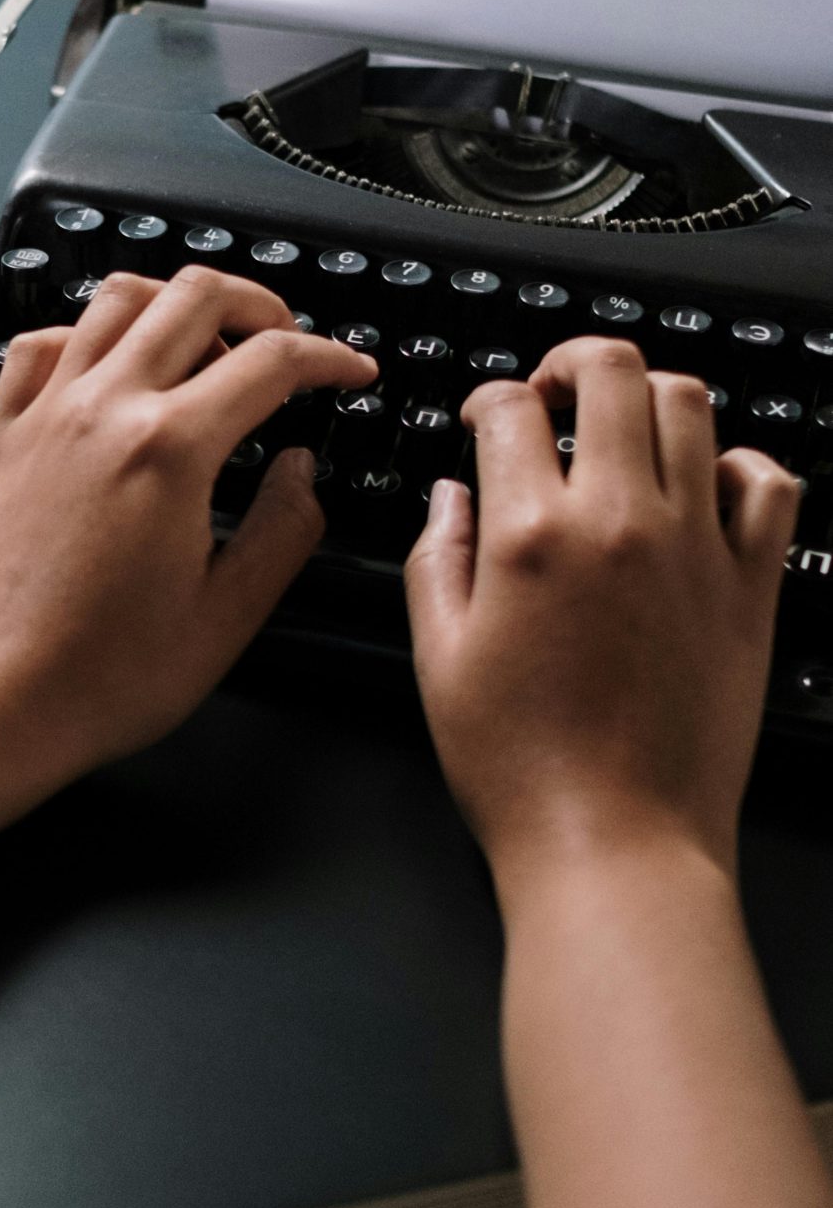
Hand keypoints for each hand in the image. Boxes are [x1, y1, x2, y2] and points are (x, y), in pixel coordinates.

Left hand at [0, 266, 375, 792]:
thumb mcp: (228, 615)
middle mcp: (105, 409)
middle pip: (194, 295)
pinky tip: (114, 367)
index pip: (271, 363)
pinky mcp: (7, 436)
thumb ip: (282, 529)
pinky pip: (43, 344)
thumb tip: (302, 470)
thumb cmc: (106, 674)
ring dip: (176, 303)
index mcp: (170, 449)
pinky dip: (87, 333)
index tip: (351, 373)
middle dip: (261, 305)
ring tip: (209, 345)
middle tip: (289, 343)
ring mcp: (48, 414)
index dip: (329, 357)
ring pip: (117, 299)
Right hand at [405, 336, 799, 894]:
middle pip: (614, 370)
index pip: (511, 409)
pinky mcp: (750, 588)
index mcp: (531, 537)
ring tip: (625, 428)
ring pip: (692, 404)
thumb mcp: (440, 658)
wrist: (616, 844)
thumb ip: (438, 558)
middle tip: (556, 393)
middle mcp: (620, 525)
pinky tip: (704, 484)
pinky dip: (739, 463)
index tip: (486, 418)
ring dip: (650, 398)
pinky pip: (768, 483)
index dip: (489, 399)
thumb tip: (450, 494)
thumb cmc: (523, 770)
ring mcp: (694, 550)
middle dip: (573, 362)